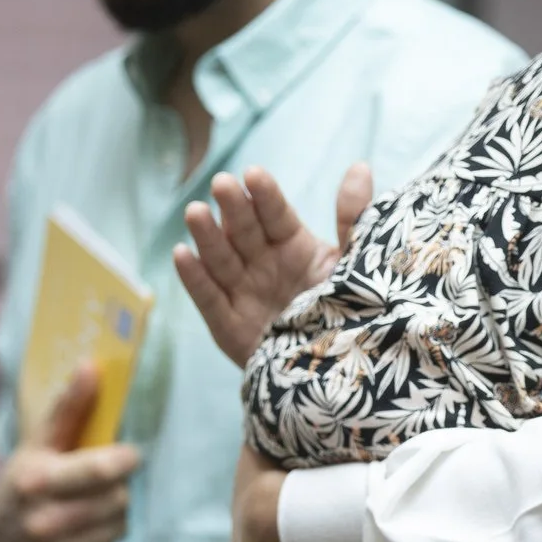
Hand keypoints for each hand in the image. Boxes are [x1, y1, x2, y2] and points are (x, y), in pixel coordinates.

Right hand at [0, 362, 141, 541]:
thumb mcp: (41, 443)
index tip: (132, 455)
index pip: (99, 471)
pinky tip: (97, 534)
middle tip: (115, 484)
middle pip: (118, 500)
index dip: (125, 461)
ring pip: (121, 528)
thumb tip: (91, 366)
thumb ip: (69, 407)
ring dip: (121, 516)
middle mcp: (40, 523)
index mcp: (34, 481)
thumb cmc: (29, 481)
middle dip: (123, 489)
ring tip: (104, 507)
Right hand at [175, 162, 373, 368]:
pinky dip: (195, 278)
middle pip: (244, 232)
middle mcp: (264, 265)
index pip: (275, 214)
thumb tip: (360, 165)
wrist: (339, 375)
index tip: (253, 174)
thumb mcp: (356, 264)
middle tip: (222, 184)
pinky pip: (209, 299)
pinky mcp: (228, 325)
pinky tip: (182, 254)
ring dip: (207, 236)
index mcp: (294, 247)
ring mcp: (244, 293)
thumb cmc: (350, 313)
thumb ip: (354, 219)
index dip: (264, 195)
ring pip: (221, 259)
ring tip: (196, 212)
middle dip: (233, 208)